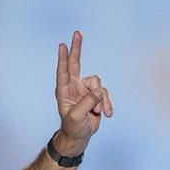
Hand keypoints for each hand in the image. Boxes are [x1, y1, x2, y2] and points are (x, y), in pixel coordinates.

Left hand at [53, 30, 112, 150]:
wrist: (80, 136)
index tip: (62, 45)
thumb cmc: (73, 127)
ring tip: (97, 112)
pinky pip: (105, 94)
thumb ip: (87, 102)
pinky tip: (106, 114)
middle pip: (76, 63)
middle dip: (77, 48)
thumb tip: (98, 90)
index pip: (63, 71)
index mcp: (63, 91)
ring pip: (98, 84)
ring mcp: (85, 90)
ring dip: (101, 100)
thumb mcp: (77, 116)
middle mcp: (74, 87)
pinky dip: (107, 104)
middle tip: (77, 32)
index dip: (63, 58)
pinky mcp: (96, 95)